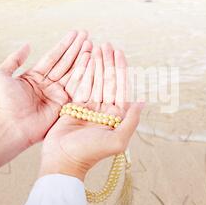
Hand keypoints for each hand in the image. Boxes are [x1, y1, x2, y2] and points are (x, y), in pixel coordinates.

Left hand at [0, 31, 91, 168]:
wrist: (12, 126)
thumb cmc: (4, 103)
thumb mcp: (1, 76)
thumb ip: (14, 60)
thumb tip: (27, 45)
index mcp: (36, 76)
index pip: (53, 56)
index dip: (64, 44)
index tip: (76, 33)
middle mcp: (49, 84)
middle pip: (66, 62)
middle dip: (77, 48)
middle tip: (87, 34)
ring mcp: (58, 94)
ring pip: (73, 72)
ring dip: (83, 58)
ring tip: (92, 44)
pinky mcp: (65, 104)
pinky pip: (77, 87)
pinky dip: (85, 74)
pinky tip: (92, 61)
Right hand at [39, 43, 143, 180]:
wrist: (63, 160)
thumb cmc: (91, 153)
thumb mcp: (117, 140)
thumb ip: (131, 121)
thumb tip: (142, 102)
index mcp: (117, 117)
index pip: (121, 88)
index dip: (120, 69)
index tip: (119, 52)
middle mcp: (104, 111)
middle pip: (108, 81)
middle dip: (108, 62)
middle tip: (107, 44)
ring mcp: (89, 108)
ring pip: (95, 81)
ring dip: (96, 64)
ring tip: (97, 46)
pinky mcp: (74, 107)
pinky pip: (80, 85)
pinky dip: (83, 72)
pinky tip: (85, 59)